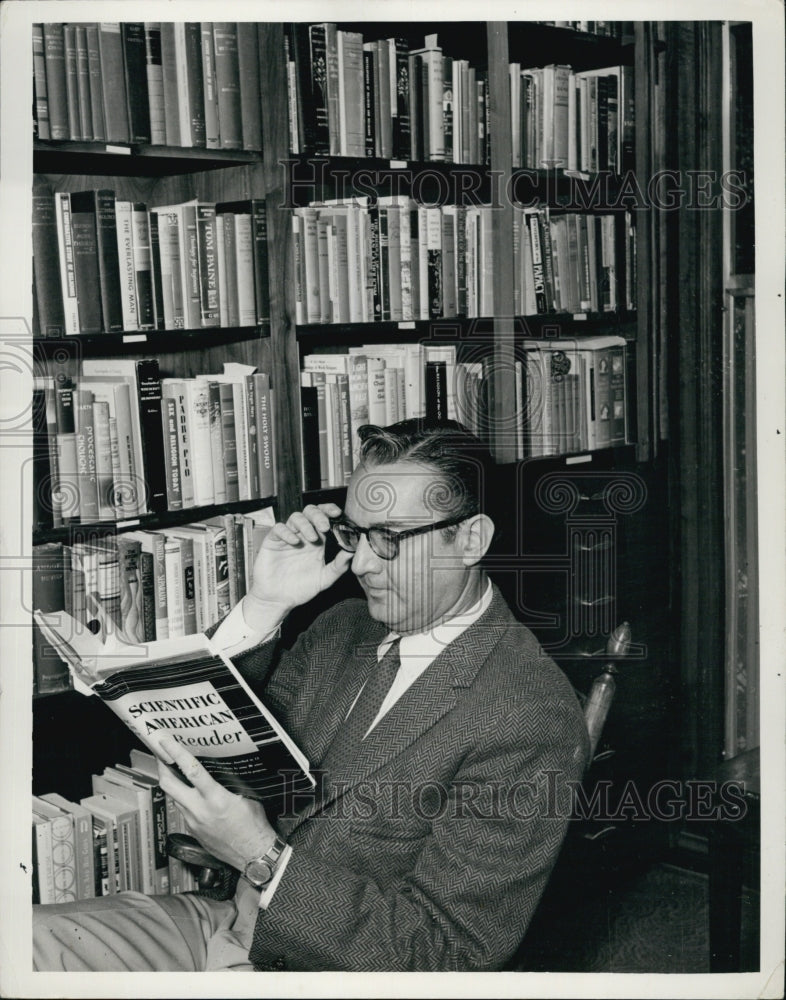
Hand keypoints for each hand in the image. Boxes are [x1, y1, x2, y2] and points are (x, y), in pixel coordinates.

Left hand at [153, 734, 275, 871]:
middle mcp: (200, 810)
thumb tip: (219, 768)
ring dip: (172, 783)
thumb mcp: (247, 797)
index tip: (166, 741)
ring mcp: (193, 822)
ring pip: (174, 797)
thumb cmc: (255, 827)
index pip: (191, 771)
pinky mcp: (193, 831)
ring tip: (174, 770)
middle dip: (162, 766)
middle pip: (169, 785)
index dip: (176, 753)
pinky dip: (184, 798)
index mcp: (216, 799)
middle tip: (161, 753)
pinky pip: (183, 810)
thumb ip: (229, 783)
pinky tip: (191, 794)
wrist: (253, 856)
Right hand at [244, 502, 352, 618]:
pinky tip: (294, 542)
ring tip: (312, 538)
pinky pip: (278, 529)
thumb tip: (351, 552)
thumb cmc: (300, 589)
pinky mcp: (272, 541)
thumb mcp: (324, 579)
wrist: (279, 600)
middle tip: (325, 526)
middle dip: (319, 515)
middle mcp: (303, 536)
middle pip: (310, 512)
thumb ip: (338, 566)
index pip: (324, 518)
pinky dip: (287, 532)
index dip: (330, 512)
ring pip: (296, 517)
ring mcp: (287, 537)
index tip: (338, 514)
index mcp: (317, 542)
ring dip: (306, 524)